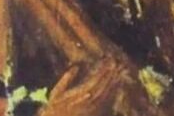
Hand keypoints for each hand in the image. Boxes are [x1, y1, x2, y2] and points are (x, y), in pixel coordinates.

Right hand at [38, 58, 158, 115]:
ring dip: (114, 83)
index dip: (103, 71)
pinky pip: (106, 103)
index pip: (95, 80)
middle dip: (111, 74)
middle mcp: (88, 102)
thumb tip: (76, 67)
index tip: (108, 62)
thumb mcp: (55, 94)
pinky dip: (112, 94)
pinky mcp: (95, 114)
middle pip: (103, 86)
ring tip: (120, 72)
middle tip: (118, 64)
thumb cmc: (53, 110)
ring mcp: (92, 109)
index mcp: (79, 95)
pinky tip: (116, 86)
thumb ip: (66, 79)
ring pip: (106, 95)